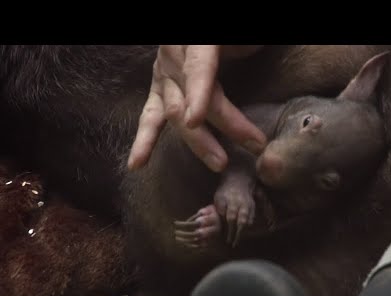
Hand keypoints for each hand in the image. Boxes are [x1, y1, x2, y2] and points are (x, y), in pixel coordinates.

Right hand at [127, 45, 266, 172]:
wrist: (207, 34)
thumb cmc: (237, 34)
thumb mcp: (244, 36)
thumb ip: (244, 43)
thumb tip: (252, 50)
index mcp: (195, 39)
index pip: (198, 67)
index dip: (197, 93)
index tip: (196, 120)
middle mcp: (173, 54)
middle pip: (191, 96)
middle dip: (222, 124)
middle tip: (254, 145)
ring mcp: (164, 74)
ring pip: (175, 113)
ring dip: (198, 141)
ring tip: (219, 163)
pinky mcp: (160, 90)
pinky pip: (151, 116)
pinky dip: (145, 140)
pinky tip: (135, 164)